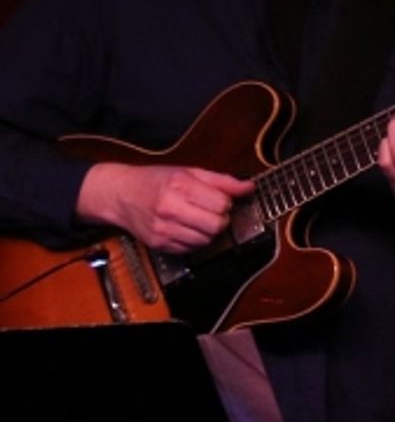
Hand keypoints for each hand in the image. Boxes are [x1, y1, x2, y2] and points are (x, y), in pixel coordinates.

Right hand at [76, 163, 253, 253]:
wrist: (119, 195)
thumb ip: (221, 180)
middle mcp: (170, 208)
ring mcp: (163, 229)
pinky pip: (190, 249)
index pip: (221, 203)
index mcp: (179, 185)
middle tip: (214, 213)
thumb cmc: (155, 181)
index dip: (226, 203)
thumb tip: (248, 187)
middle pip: (216, 225)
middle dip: (221, 220)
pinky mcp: (159, 244)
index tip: (221, 200)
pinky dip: (194, 241)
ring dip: (208, 232)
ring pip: (205, 240)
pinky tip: (186, 228)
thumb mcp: (188, 172)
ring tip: (199, 220)